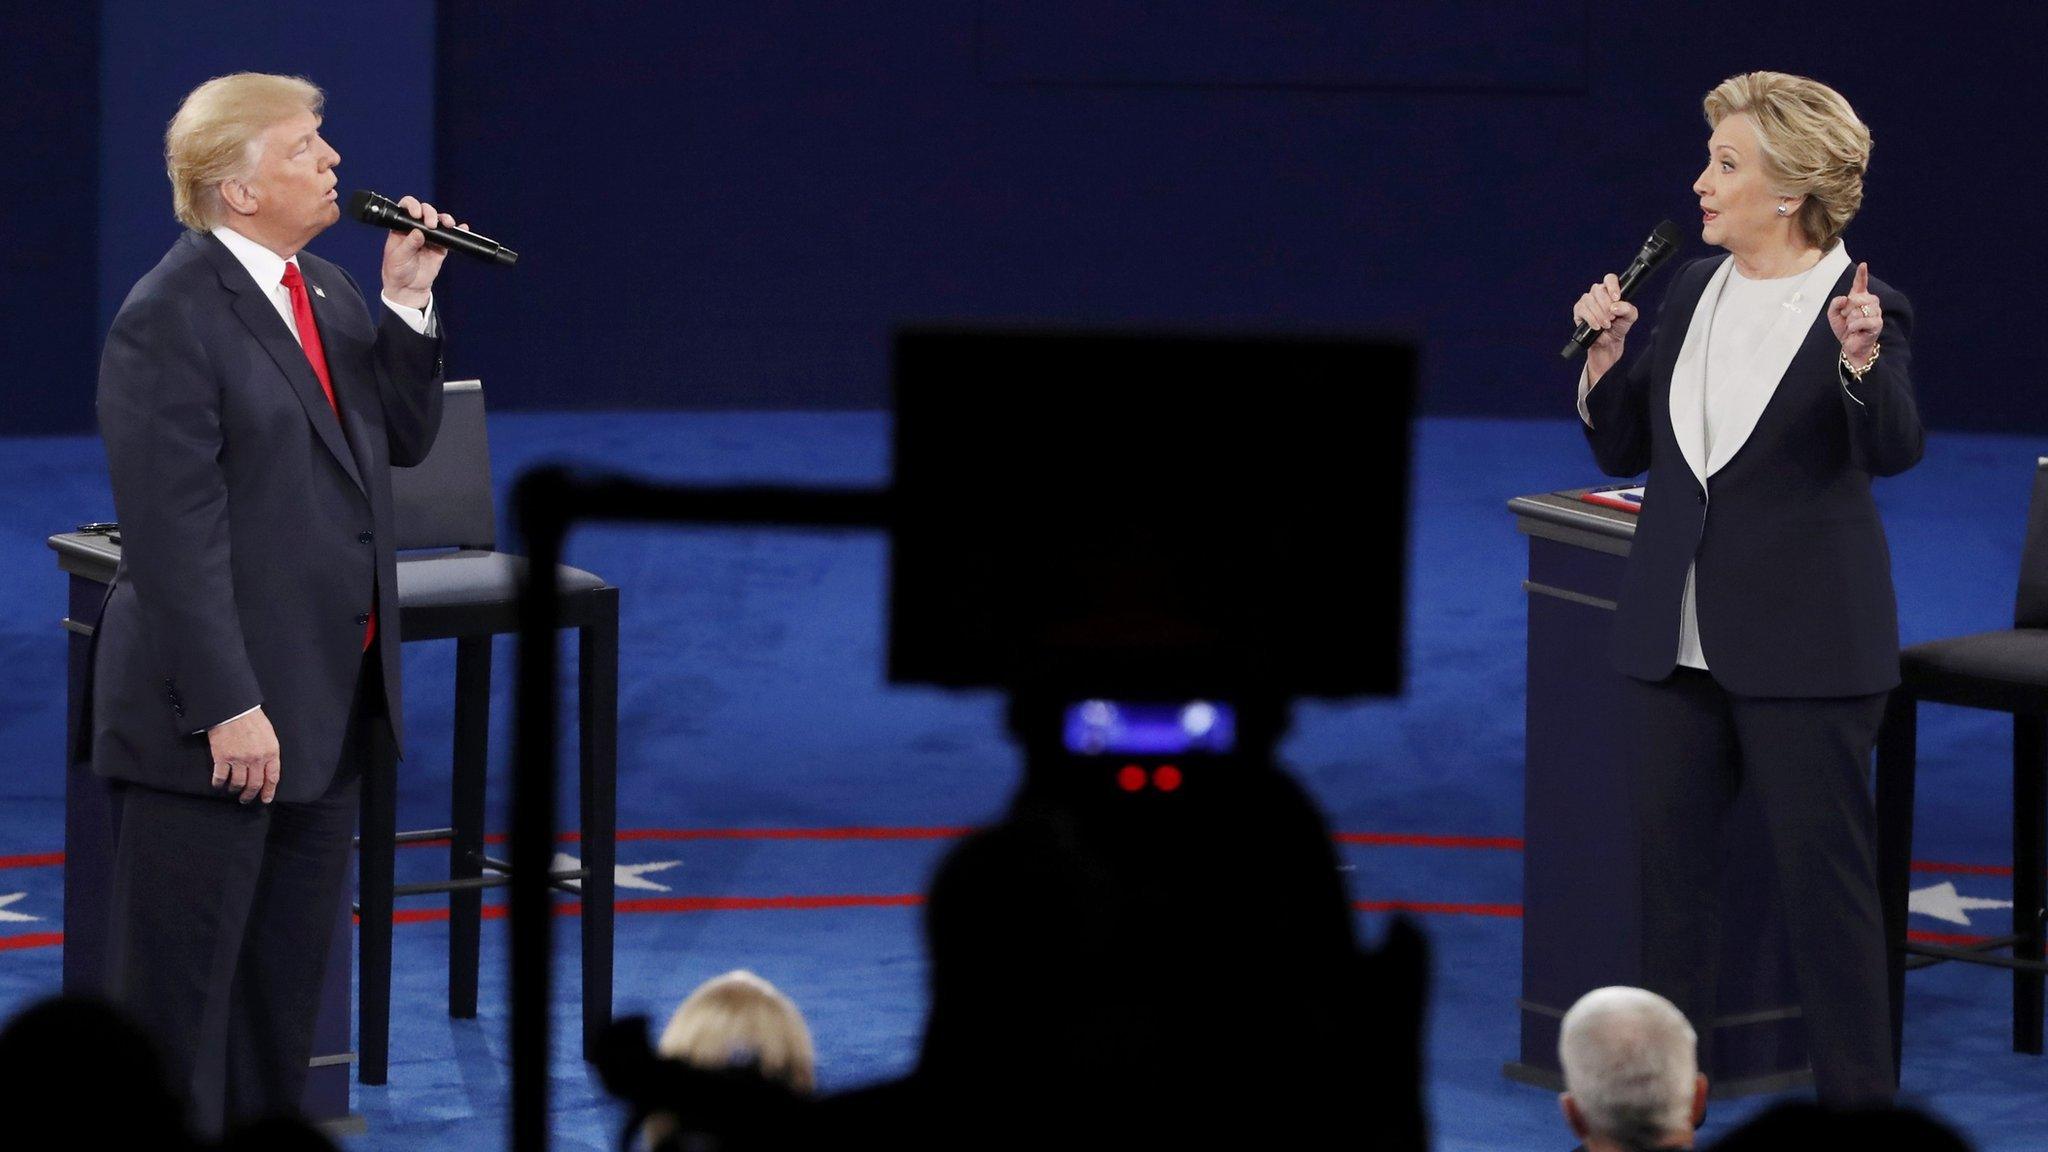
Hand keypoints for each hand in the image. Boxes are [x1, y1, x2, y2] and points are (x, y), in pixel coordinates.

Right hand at [207, 706, 280, 803]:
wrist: (233, 710)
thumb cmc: (252, 720)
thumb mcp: (269, 735)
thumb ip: (269, 752)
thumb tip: (268, 768)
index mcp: (271, 752)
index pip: (272, 778)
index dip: (269, 791)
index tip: (265, 799)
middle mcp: (256, 759)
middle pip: (255, 784)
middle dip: (250, 795)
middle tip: (246, 799)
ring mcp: (239, 760)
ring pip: (238, 783)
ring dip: (235, 790)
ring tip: (233, 791)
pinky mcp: (222, 758)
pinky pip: (221, 777)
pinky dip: (219, 783)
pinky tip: (218, 785)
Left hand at [379, 196, 469, 310]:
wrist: (409, 288)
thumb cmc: (397, 271)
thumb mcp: (399, 257)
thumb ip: (408, 244)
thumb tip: (418, 232)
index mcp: (401, 228)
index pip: (406, 209)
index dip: (412, 206)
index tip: (417, 214)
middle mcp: (415, 228)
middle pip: (425, 211)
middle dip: (430, 213)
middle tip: (431, 224)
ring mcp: (429, 237)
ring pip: (438, 221)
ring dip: (444, 219)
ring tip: (448, 224)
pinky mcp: (440, 246)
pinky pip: (449, 236)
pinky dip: (457, 231)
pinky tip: (462, 227)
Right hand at [1571, 273, 1637, 382]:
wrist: (1609, 342)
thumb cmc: (1619, 326)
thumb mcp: (1630, 317)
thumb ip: (1628, 309)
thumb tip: (1615, 306)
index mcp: (1611, 290)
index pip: (1610, 279)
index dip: (1613, 286)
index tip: (1616, 298)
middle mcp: (1598, 293)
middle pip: (1599, 290)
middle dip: (1607, 306)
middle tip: (1612, 317)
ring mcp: (1587, 300)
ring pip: (1590, 300)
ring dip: (1600, 314)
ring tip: (1606, 325)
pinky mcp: (1579, 310)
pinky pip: (1583, 310)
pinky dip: (1591, 319)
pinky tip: (1597, 326)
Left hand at [1828, 261, 1881, 367]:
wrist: (1851, 345)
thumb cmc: (1844, 328)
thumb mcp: (1833, 315)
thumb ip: (1835, 304)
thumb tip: (1844, 298)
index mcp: (1859, 297)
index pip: (1860, 283)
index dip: (1861, 274)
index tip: (1863, 265)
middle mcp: (1870, 302)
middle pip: (1855, 299)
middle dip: (1846, 310)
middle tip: (1847, 319)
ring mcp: (1876, 312)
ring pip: (1859, 310)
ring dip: (1850, 320)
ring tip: (1852, 326)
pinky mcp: (1877, 323)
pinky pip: (1862, 321)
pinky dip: (1854, 326)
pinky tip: (1854, 330)